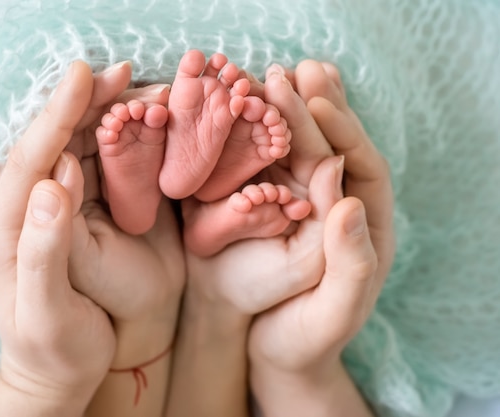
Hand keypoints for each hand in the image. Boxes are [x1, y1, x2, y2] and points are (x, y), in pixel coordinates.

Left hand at [0, 61, 113, 412]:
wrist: (62, 370)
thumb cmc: (54, 347)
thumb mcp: (46, 311)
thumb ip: (42, 249)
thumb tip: (52, 185)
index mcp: (6, 228)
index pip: (29, 160)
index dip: (55, 115)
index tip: (81, 76)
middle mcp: (27, 209)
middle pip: (54, 143)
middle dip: (86, 104)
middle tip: (121, 71)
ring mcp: (55, 210)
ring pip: (80, 149)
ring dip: (109, 116)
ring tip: (142, 89)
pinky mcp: (81, 214)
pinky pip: (100, 169)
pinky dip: (124, 142)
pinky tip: (146, 124)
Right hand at [246, 60, 391, 416]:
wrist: (270, 352)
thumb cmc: (305, 338)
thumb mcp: (334, 311)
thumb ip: (351, 262)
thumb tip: (347, 201)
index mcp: (364, 226)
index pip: (363, 166)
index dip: (344, 131)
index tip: (319, 102)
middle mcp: (334, 208)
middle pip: (329, 148)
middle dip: (314, 109)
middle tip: (299, 69)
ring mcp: (300, 206)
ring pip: (296, 150)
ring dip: (284, 113)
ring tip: (271, 73)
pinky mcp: (268, 208)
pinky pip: (264, 166)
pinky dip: (253, 136)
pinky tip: (240, 109)